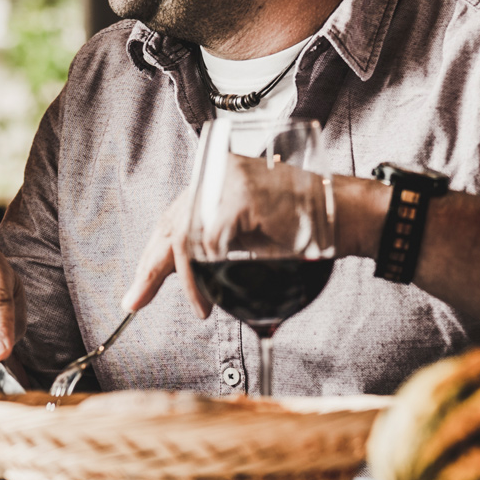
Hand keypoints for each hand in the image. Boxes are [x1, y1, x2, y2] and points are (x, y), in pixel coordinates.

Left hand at [123, 164, 339, 316]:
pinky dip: (203, 273)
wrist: (345, 215)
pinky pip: (208, 242)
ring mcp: (227, 180)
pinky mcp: (240, 196)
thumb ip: (214, 245)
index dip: (154, 254)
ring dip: (185, 278)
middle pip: (171, 224)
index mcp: (214, 180)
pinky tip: (209, 295)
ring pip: (184, 235)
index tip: (140, 286)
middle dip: (151, 268)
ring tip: (197, 306)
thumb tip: (182, 275)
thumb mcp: (248, 237)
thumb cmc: (304, 227)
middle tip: (134, 301)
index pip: (174, 217)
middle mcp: (216, 173)